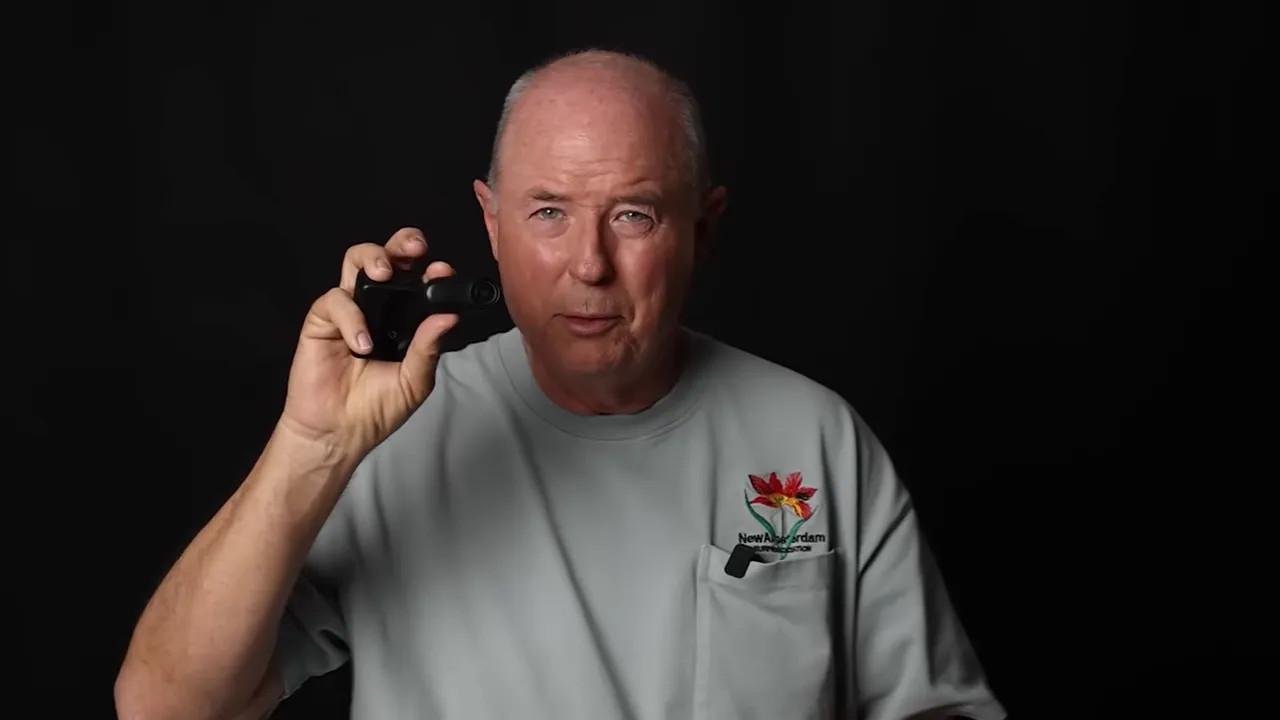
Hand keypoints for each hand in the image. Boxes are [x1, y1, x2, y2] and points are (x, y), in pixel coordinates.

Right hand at [278, 227, 458, 459]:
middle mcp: (378, 307)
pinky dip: (352, 318)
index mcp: (405, 317)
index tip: (444, 273)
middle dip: (402, 243)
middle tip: (415, 249)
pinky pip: (335, 301)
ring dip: (372, 258)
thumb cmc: (376, 408)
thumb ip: (429, 347)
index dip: (432, 271)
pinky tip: (362, 346)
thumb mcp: (415, 380)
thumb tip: (449, 317)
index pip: (420, 282)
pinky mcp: (322, 321)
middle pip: (387, 257)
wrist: (340, 432)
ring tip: (384, 274)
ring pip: (355, 262)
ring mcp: (350, 310)